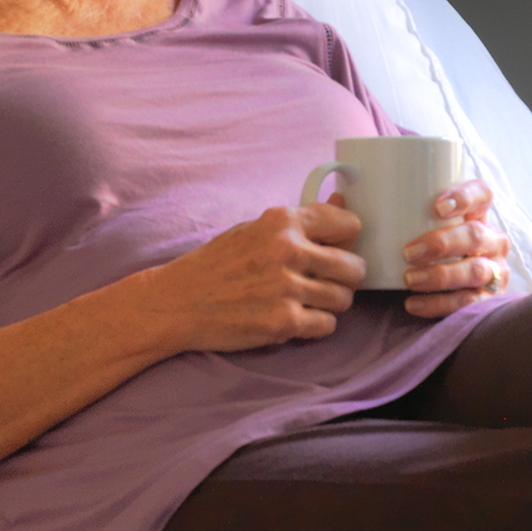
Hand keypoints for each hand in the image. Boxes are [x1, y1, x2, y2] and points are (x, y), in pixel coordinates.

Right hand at [145, 203, 365, 351]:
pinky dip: (315, 325)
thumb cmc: (217, 264)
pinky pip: (328, 325)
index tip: (336, 248)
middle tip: (323, 281)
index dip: (346, 240)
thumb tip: (344, 205)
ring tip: (303, 300)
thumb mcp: (255, 229)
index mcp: (282, 221)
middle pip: (354, 267)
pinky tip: (292, 317)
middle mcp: (288, 250)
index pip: (349, 225)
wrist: (177, 301)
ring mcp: (287, 288)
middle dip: (344, 277)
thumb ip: (302, 221)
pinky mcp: (283, 322)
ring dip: (329, 303)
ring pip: (344, 298)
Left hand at [399, 178, 511, 318]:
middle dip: (442, 243)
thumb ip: (386, 211)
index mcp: (477, 213)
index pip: (482, 194)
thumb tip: (341, 197)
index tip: (436, 206)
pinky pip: (469, 302)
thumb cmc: (424, 246)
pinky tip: (413, 303)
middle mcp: (492, 239)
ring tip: (408, 280)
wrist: (440, 287)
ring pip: (475, 270)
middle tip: (408, 252)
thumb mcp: (415, 226)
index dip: (464, 197)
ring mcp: (494, 270)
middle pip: (475, 234)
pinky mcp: (489, 298)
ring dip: (440, 275)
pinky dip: (440, 304)